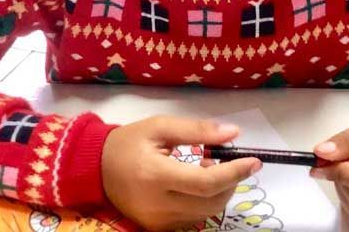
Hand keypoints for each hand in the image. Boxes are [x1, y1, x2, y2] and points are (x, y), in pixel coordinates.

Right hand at [102, 116, 260, 230]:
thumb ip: (197, 130)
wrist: (94, 168)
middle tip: (230, 162)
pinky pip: (193, 219)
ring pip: (205, 213)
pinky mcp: (157, 228)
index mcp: (156, 175)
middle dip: (231, 182)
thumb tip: (233, 133)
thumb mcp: (160, 126)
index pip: (206, 182)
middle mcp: (158, 204)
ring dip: (219, 193)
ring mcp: (158, 221)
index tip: (255, 160)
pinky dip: (204, 203)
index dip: (235, 172)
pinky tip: (196, 186)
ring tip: (209, 170)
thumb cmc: (128, 142)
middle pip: (211, 202)